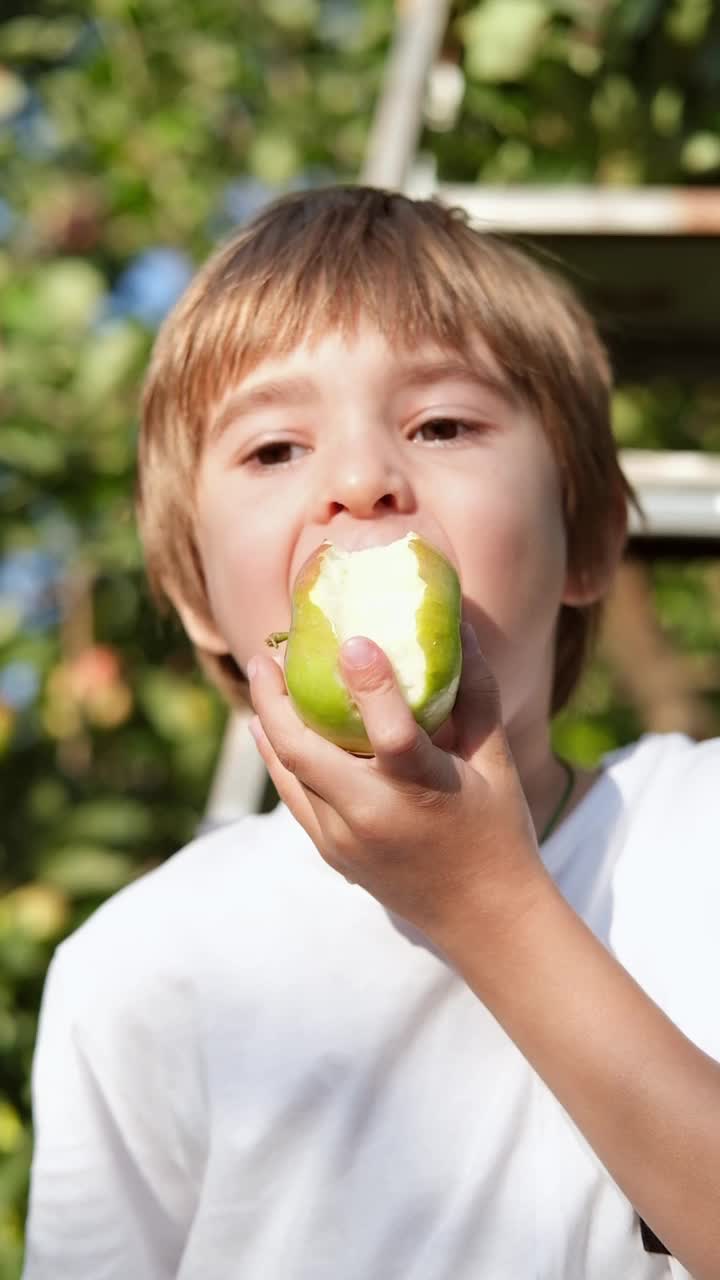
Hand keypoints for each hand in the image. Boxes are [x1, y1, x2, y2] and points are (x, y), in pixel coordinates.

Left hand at [247, 624, 544, 949]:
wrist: (483, 919)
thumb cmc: (498, 830)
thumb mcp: (495, 763)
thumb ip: (477, 696)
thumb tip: (461, 627)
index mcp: (423, 792)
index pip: (391, 735)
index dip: (371, 684)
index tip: (351, 639)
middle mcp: (374, 817)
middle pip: (304, 752)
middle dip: (274, 699)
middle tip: (265, 654)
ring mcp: (344, 839)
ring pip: (288, 772)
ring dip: (268, 722)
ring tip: (262, 678)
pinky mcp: (331, 852)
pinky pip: (294, 795)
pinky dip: (278, 757)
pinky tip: (268, 726)